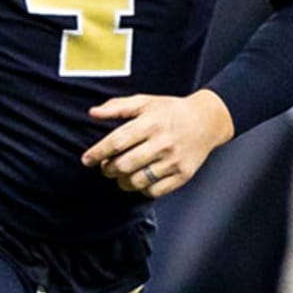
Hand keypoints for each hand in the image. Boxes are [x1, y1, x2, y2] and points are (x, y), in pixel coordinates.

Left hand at [81, 90, 233, 196]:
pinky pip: (155, 191)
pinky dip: (142, 189)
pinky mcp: (183, 175)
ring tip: (121, 175)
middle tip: (105, 168)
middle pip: (124, 165)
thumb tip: (92, 113)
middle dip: (108, 169)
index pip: (116, 142)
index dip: (98, 153)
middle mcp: (162, 143)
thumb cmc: (170, 110)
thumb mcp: (144, 102)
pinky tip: (140, 179)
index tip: (86, 160)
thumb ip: (117, 107)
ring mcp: (173, 161)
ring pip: (138, 181)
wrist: (206, 120)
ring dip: (122, 181)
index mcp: (150, 123)